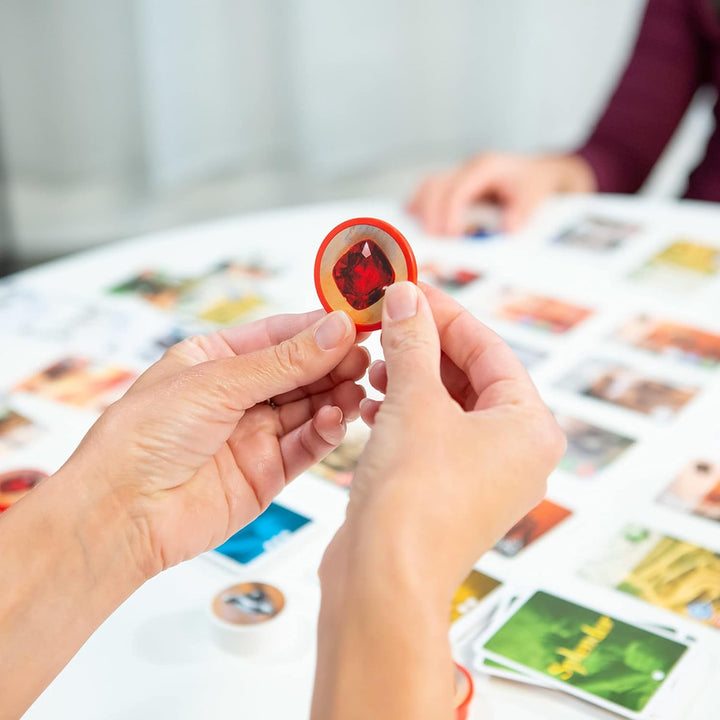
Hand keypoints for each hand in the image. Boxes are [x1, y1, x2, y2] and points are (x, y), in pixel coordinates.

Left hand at [57, 310, 367, 578]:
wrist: (123, 513)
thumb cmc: (145, 437)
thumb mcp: (218, 382)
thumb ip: (283, 361)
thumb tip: (335, 329)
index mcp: (215, 360)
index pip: (278, 335)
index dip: (317, 328)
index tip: (354, 322)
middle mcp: (237, 396)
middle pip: (299, 371)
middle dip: (332, 362)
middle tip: (364, 357)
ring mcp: (254, 434)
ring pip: (309, 407)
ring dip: (335, 396)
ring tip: (357, 387)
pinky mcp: (267, 472)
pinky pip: (306, 446)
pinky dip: (325, 432)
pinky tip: (334, 419)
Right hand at [324, 283, 564, 598]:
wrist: (385, 581)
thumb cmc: (413, 494)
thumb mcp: (413, 401)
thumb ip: (412, 343)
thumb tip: (406, 296)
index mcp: (529, 426)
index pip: (489, 349)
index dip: (444, 315)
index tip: (408, 291)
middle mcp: (515, 452)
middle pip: (470, 376)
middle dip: (423, 348)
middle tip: (385, 324)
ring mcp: (483, 476)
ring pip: (447, 406)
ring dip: (409, 380)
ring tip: (374, 367)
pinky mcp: (448, 493)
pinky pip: (431, 436)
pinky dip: (402, 414)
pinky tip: (369, 405)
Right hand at [408, 153, 596, 235]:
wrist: (538, 172)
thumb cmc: (533, 184)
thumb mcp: (536, 194)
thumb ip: (523, 211)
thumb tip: (508, 228)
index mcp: (486, 167)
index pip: (457, 188)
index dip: (449, 213)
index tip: (449, 235)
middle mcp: (467, 169)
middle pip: (434, 185)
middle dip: (429, 214)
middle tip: (433, 241)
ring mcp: (458, 176)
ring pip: (427, 187)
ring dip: (420, 212)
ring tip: (422, 235)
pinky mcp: (453, 186)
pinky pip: (429, 194)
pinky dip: (421, 209)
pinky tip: (420, 226)